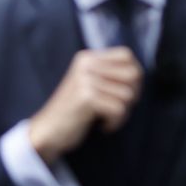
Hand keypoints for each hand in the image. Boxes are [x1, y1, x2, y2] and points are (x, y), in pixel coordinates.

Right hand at [27, 48, 142, 163]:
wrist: (47, 131)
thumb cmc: (73, 111)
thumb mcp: (89, 84)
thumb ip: (108, 74)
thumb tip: (138, 74)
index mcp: (87, 58)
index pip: (127, 55)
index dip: (133, 75)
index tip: (122, 92)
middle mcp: (87, 64)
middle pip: (133, 74)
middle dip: (132, 95)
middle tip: (116, 108)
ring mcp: (86, 80)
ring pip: (128, 95)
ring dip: (122, 113)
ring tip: (105, 118)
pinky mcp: (86, 97)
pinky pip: (119, 109)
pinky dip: (115, 123)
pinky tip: (102, 125)